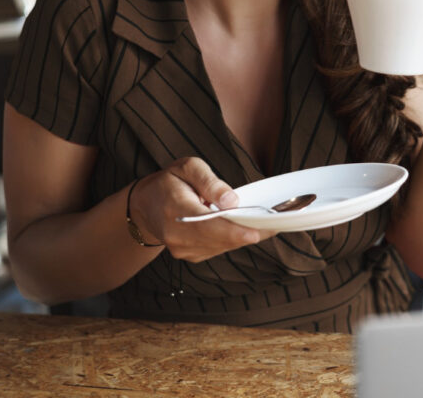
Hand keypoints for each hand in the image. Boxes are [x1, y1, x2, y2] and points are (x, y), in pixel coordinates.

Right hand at [128, 157, 274, 261]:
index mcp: (176, 209)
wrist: (145, 205)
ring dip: (245, 236)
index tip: (258, 231)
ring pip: (223, 246)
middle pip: (220, 239)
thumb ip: (210, 182)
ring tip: (267, 223)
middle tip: (277, 223)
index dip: (235, 230)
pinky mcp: (190, 255)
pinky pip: (219, 249)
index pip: (209, 225)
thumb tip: (232, 200)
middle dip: (250, 232)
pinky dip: (234, 239)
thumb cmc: (169, 182)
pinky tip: (245, 227)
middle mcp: (177, 235)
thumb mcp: (187, 167)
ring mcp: (182, 249)